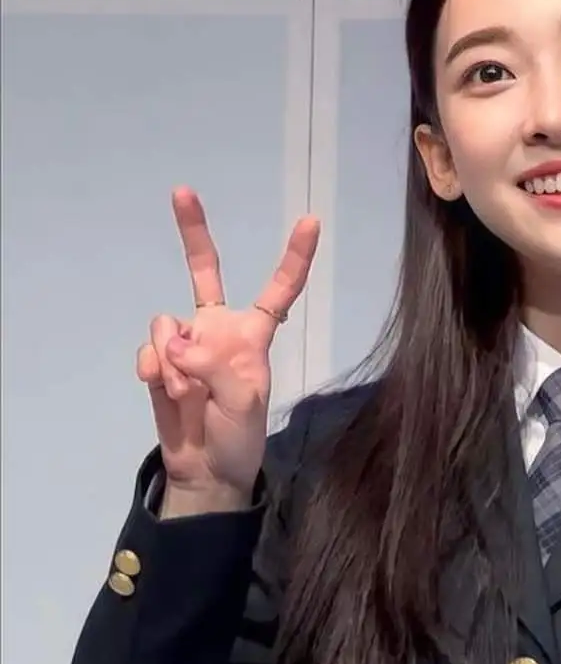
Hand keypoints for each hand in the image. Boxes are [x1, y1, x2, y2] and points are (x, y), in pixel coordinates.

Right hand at [136, 188, 319, 499]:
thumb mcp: (242, 405)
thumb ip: (215, 367)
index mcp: (253, 337)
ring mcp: (186, 343)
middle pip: (204, 272)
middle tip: (182, 191)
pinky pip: (148, 349)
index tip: (310, 222)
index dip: (294, 258)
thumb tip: (178, 344)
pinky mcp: (158, 361)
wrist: (205, 471)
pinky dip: (152, 370)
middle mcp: (218, 330)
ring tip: (188, 393)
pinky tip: (162, 391)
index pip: (278, 292)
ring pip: (167, 325)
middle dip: (193, 232)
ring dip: (172, 362)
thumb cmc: (238, 437)